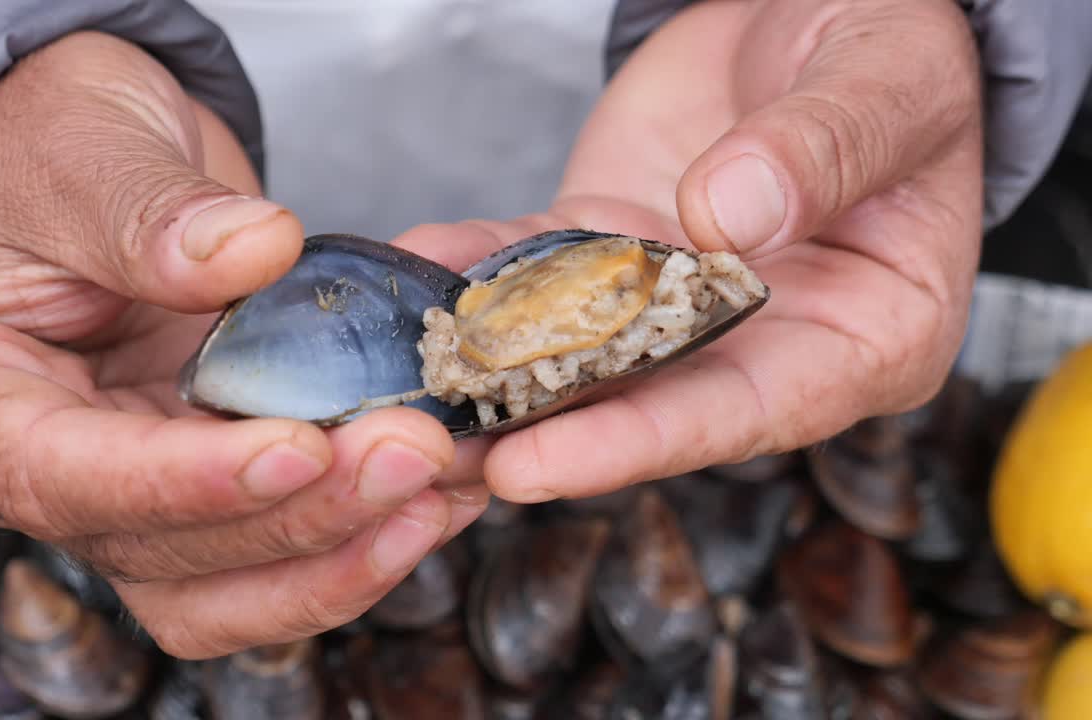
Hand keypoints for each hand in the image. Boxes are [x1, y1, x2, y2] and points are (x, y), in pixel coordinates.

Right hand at [0, 31, 487, 657]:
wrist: (83, 156)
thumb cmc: (42, 143)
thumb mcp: (81, 144)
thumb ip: (150, 209)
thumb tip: (255, 252)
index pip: (55, 476)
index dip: (181, 483)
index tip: (298, 449)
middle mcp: (29, 469)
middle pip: (156, 550)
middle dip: (296, 515)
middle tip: (412, 449)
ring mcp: (121, 488)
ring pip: (220, 587)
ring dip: (337, 555)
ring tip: (441, 492)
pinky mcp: (198, 480)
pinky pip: (269, 549)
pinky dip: (355, 536)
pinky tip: (435, 494)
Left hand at [395, 0, 981, 500]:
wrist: (824, 11)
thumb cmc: (894, 52)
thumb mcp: (886, 82)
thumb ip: (825, 149)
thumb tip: (727, 219)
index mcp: (870, 335)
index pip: (749, 409)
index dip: (642, 441)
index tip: (540, 466)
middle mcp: (767, 339)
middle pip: (646, 401)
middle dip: (536, 430)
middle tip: (435, 459)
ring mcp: (678, 300)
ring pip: (575, 347)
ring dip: (485, 371)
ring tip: (400, 395)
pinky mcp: (614, 249)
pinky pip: (538, 269)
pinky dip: (477, 274)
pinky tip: (417, 271)